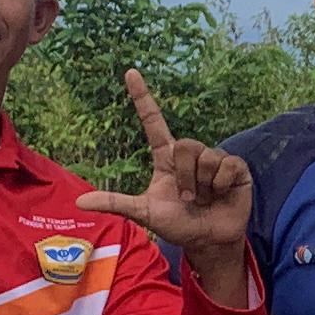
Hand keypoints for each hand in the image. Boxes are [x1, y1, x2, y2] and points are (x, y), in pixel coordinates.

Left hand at [76, 69, 255, 269]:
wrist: (208, 242)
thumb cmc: (177, 224)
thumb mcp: (144, 213)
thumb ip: (116, 203)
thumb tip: (79, 202)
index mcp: (166, 158)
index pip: (153, 122)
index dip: (142, 98)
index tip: (130, 72)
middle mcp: (190, 154)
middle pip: (184, 144)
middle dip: (185, 176)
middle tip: (188, 197)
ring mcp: (214, 159)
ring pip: (205, 156)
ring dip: (203, 184)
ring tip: (206, 198)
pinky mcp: (236, 168)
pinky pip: (226, 164)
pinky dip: (222, 184)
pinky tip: (222, 194)